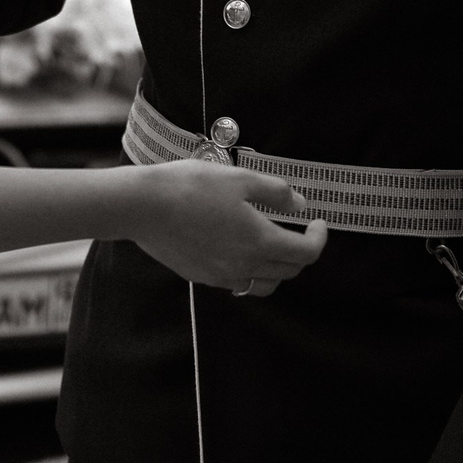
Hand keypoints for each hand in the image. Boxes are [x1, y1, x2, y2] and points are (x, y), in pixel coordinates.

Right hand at [128, 160, 325, 294]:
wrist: (144, 206)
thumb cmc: (191, 186)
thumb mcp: (240, 178)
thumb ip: (276, 193)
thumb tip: (301, 206)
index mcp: (260, 241)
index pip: (306, 253)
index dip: (319, 239)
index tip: (318, 223)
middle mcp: (245, 265)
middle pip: (289, 271)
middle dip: (301, 251)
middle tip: (297, 229)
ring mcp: (222, 276)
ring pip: (265, 284)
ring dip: (278, 267)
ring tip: (272, 244)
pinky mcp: (203, 277)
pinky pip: (238, 283)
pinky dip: (250, 271)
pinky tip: (240, 250)